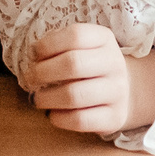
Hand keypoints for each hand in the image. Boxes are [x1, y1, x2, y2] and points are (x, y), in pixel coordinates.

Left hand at [26, 22, 154, 134]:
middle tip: (30, 79)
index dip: (48, 44)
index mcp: (105, 39)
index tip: (35, 55)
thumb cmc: (91, 65)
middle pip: (73, 64)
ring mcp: (118, 92)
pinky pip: (80, 120)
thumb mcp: (82, 46)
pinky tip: (52, 114)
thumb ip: (58, 45)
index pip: (75, 36)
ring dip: (47, 98)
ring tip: (38, 99)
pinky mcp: (115, 118)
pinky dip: (59, 118)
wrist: (124, 90)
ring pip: (74, 95)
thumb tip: (34, 55)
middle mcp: (115, 63)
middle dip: (42, 72)